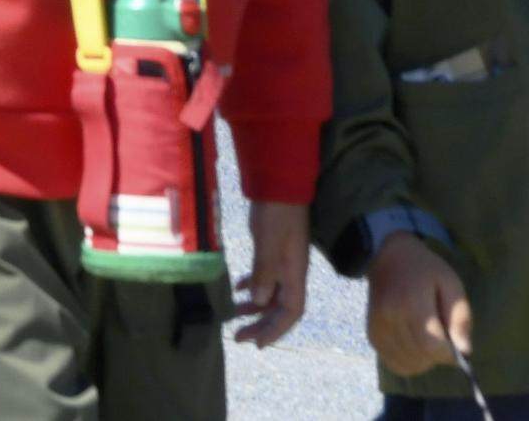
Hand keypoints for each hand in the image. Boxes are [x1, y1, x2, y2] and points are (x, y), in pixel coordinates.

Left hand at [233, 200, 310, 345]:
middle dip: (261, 325)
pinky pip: (265, 277)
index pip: (291, 312)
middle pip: (280, 308)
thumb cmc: (276, 212)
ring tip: (234, 316)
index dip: (276, 330)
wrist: (279, 184)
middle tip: (238, 337)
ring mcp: (283, 261)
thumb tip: (258, 302)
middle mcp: (291, 272)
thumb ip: (265, 271)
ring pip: (271, 294)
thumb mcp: (269, 241)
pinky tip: (239, 289)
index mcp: (294, 273)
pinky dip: (253, 286)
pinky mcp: (273, 250)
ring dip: (255, 308)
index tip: (257, 344)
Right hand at [365, 228, 475, 378]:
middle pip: (420, 356)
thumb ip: (460, 318)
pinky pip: (393, 362)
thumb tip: (464, 351)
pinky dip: (409, 362)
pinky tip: (415, 347)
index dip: (448, 354)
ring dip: (424, 361)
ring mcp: (378, 327)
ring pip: (407, 364)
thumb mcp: (451, 285)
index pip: (430, 345)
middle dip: (437, 357)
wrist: (389, 256)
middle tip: (443, 340)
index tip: (456, 347)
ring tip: (429, 341)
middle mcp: (390, 316)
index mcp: (411, 302)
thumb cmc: (426, 270)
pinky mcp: (372, 334)